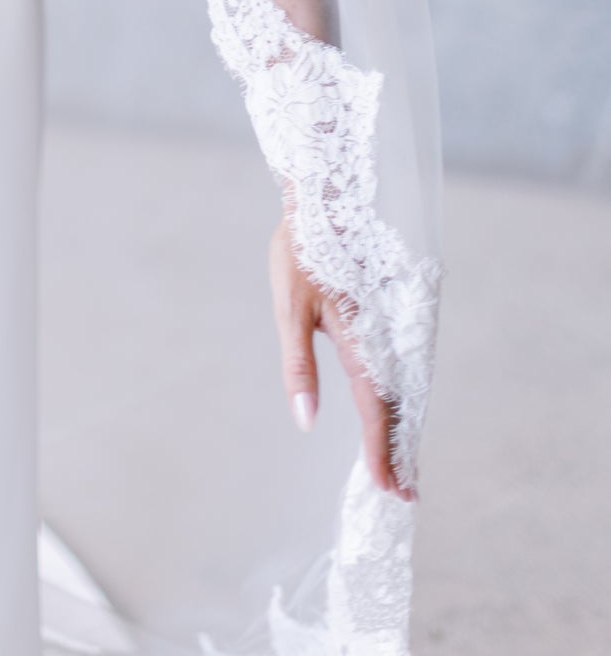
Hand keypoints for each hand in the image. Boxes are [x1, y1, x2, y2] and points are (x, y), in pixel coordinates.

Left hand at [269, 217, 416, 503]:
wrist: (322, 201)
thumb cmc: (301, 253)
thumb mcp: (290, 310)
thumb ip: (299, 366)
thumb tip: (306, 420)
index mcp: (359, 338)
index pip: (374, 407)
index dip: (380, 450)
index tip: (389, 488)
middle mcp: (381, 335)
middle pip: (395, 403)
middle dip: (398, 449)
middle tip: (405, 493)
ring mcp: (387, 325)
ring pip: (400, 386)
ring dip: (401, 426)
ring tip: (402, 466)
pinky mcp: (384, 316)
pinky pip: (397, 366)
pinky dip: (397, 398)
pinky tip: (394, 416)